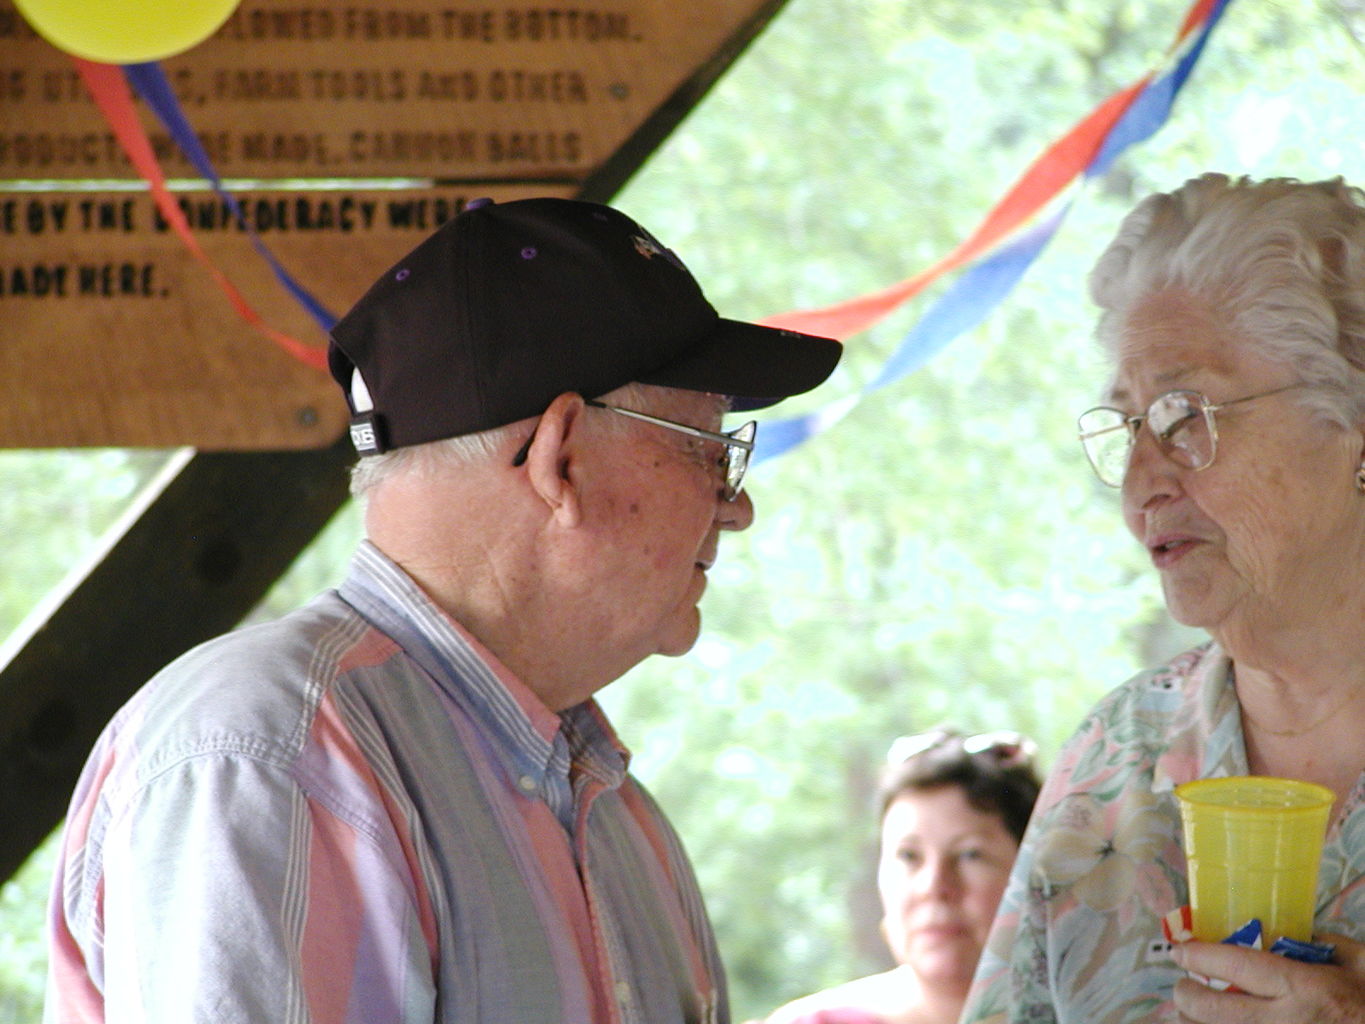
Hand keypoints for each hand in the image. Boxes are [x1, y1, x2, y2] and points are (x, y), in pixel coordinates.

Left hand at [1173, 934, 1364, 1022]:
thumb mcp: (1362, 964)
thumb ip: (1322, 944)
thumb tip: (1286, 932)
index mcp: (1304, 988)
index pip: (1235, 964)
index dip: (1198, 954)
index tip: (1179, 950)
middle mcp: (1285, 1022)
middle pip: (1211, 1009)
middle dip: (1186, 994)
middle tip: (1183, 985)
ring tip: (1193, 1013)